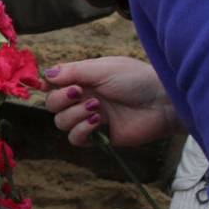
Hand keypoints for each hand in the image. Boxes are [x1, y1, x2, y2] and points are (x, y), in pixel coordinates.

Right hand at [41, 56, 178, 148]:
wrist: (162, 103)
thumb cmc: (136, 79)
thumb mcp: (103, 69)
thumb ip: (74, 71)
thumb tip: (46, 73)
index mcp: (84, 79)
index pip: (54, 83)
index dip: (48, 85)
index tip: (50, 84)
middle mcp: (84, 98)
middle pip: (52, 104)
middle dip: (60, 99)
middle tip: (79, 93)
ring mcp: (90, 117)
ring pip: (61, 122)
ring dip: (74, 114)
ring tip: (96, 107)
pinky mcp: (99, 136)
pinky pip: (75, 139)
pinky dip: (81, 130)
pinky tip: (98, 122)